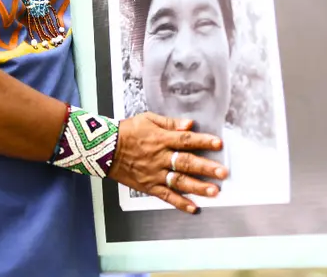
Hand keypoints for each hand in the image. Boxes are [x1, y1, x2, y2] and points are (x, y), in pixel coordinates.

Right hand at [108, 112, 228, 213]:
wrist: (103, 149)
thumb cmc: (126, 132)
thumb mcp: (147, 119)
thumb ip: (170, 123)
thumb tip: (189, 124)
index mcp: (161, 139)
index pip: (186, 140)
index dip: (203, 141)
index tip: (218, 144)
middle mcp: (160, 157)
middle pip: (186, 163)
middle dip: (206, 168)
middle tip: (223, 173)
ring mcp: (154, 173)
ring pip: (179, 181)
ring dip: (198, 187)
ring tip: (214, 191)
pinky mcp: (148, 186)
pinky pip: (166, 196)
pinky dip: (180, 203)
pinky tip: (194, 207)